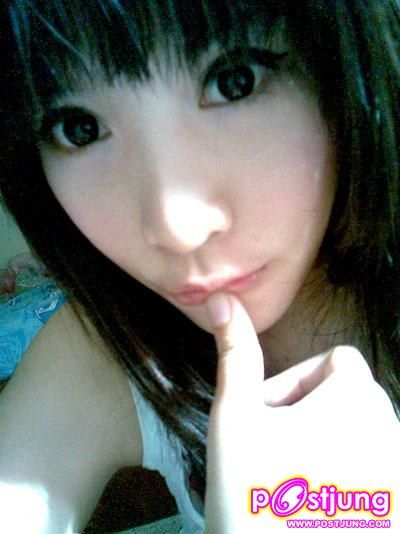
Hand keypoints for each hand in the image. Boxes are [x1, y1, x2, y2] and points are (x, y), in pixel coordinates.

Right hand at [204, 293, 399, 532]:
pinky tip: (311, 501)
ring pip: (360, 432)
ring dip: (324, 441)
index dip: (296, 380)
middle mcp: (391, 431)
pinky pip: (373, 470)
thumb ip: (236, 353)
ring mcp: (396, 474)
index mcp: (358, 400)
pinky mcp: (390, 507)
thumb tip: (222, 297)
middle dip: (307, 412)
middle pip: (350, 396)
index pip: (337, 360)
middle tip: (270, 447)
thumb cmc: (252, 492)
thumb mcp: (236, 416)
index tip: (267, 414)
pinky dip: (345, 473)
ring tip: (288, 477)